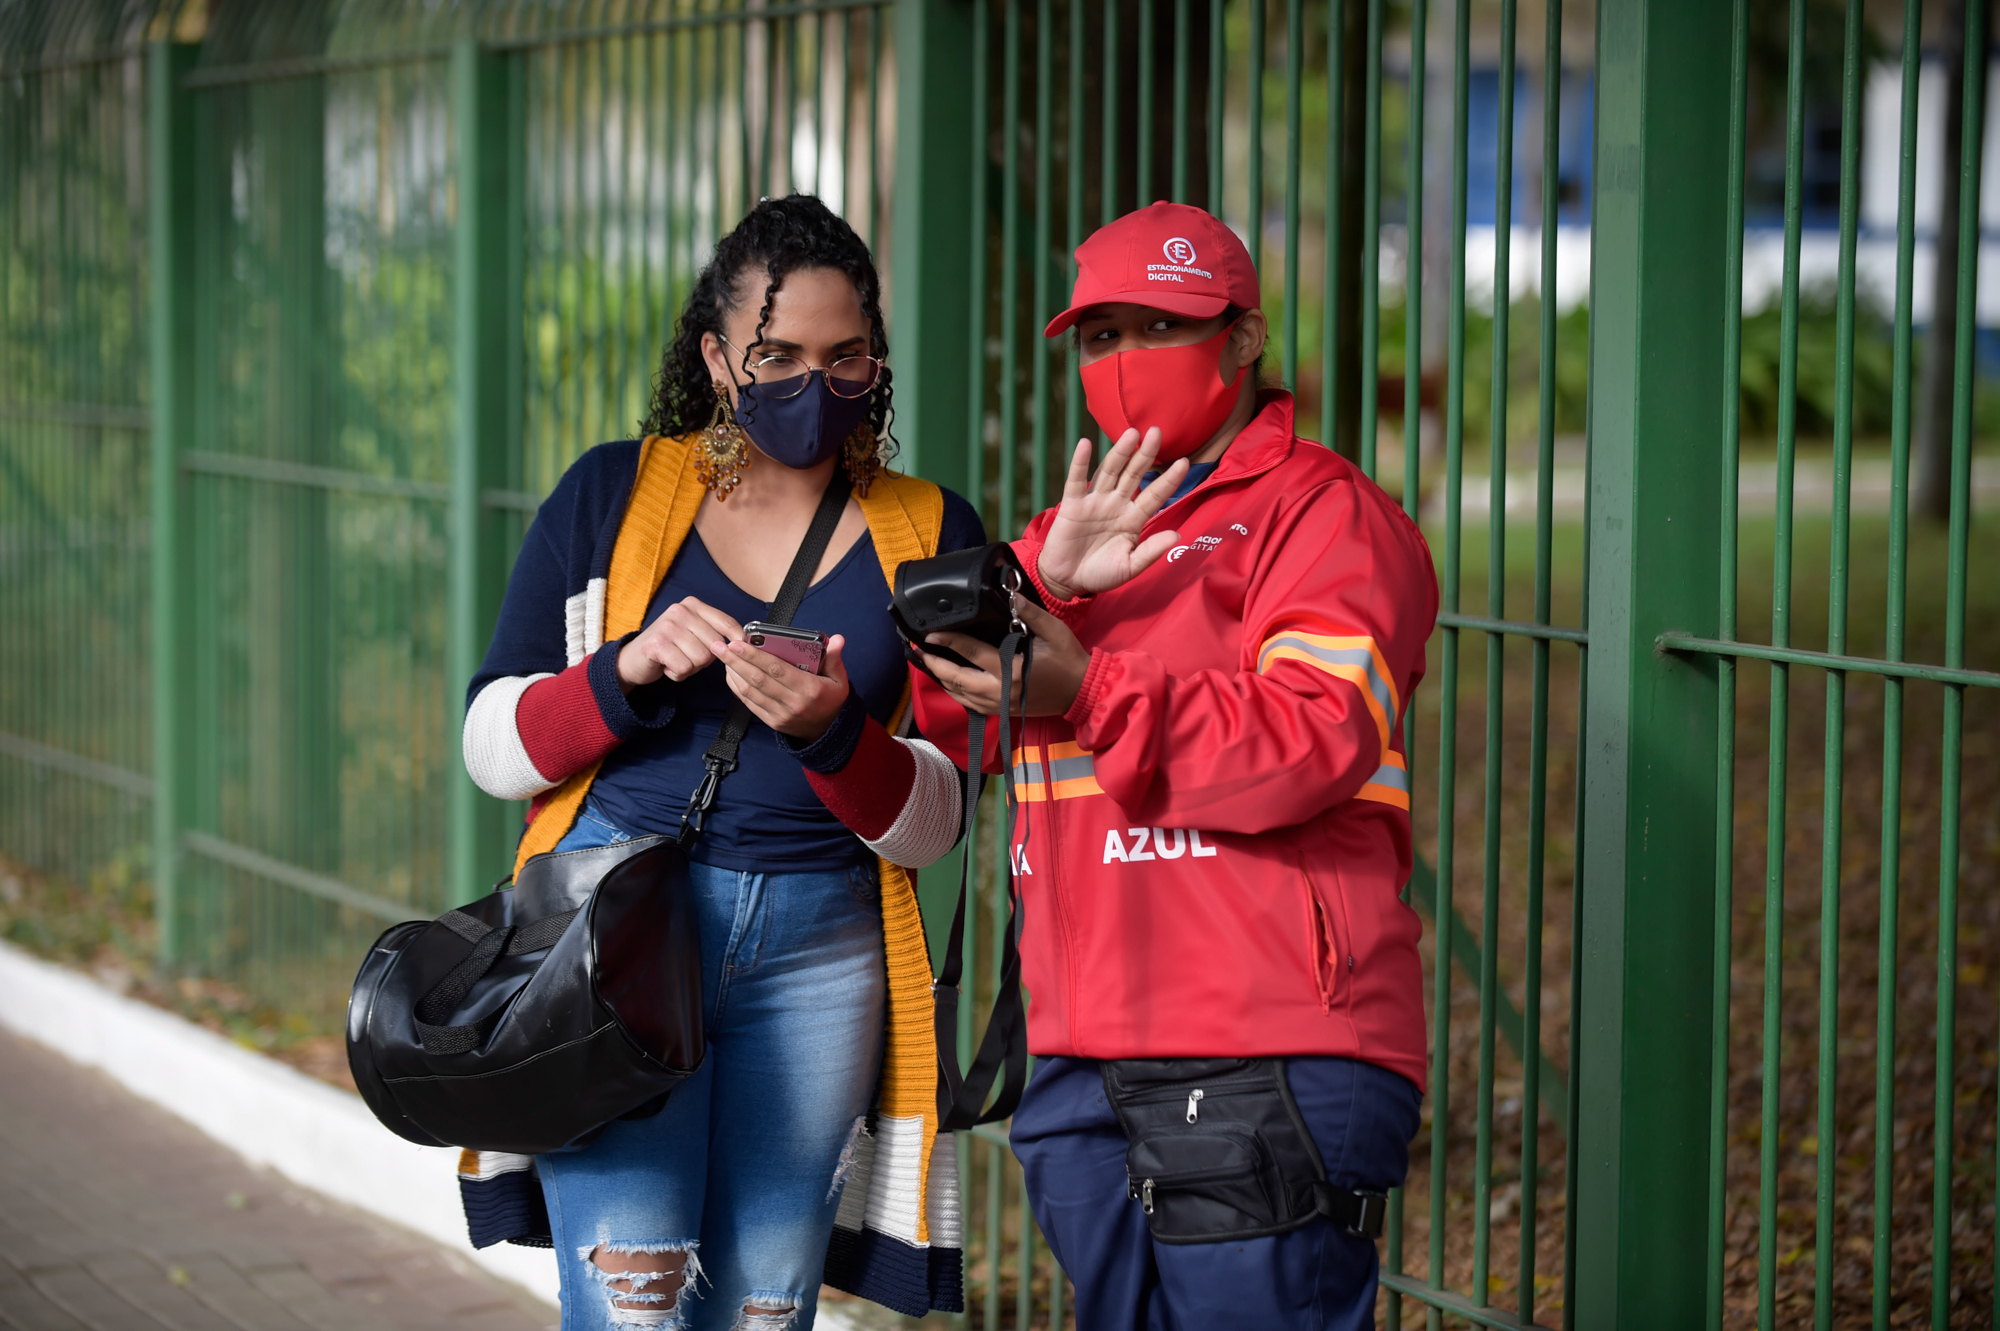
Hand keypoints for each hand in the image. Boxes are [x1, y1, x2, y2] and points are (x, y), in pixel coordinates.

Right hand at [617, 597, 743, 690]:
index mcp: (692, 605)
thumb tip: (743, 642)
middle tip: (687, 656)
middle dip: (705, 659)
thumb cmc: (669, 648)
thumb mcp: (693, 633)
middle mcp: (680, 610)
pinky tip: (667, 667)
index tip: (739, 650)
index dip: (737, 640)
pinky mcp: (657, 644)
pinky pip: (684, 668)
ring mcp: (668, 626)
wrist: (633, 659)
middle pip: (716, 645)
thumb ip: (714, 632)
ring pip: (701, 658)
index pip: (727, 623)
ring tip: (676, 660)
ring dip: (691, 668)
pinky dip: (678, 674)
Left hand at [717, 632, 852, 739]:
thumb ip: (835, 658)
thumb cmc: (832, 700)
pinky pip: (749, 703)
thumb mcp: (839, 679)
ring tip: (721, 655)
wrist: (829, 732)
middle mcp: (792, 702)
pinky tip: (730, 673)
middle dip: (736, 660)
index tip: (739, 643)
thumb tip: (837, 639)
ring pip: (749, 691)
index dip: (755, 656)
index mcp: (809, 688)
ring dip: (733, 672)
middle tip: (719, 645)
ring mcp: (779, 714)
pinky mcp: (771, 721)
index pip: (777, 669)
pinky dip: (736, 687)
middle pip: (758, 679)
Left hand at [920, 598, 1089, 717]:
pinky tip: (949, 682)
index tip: (930, 635)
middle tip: (918, 651)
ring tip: (927, 665)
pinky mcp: (1002, 711)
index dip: (948, 642)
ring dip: (942, 680)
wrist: (1082, 692)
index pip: (971, 652)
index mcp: (1010, 669)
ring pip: (960, 695)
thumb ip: (1031, 614)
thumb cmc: (1068, 660)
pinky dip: (956, 693)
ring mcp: (999, 704)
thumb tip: (1011, 596)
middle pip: (957, 679)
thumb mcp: (1054, 632)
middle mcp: (999, 690)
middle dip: (935, 665)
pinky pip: (970, 704)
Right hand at [1034, 429, 1187, 598]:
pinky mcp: (1073, 505)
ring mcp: (1095, 502)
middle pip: (1134, 474)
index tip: (1184, 462)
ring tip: (1131, 433)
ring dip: (1119, 452)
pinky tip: (1085, 445)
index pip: (1155, 495)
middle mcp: (1116, 504)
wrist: (1068, 581)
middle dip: (1145, 454)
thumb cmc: (1101, 574)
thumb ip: (1151, 551)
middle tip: (1157, 432)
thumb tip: (1176, 536)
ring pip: (1109, 472)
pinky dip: (1080, 462)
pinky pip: (1076, 480)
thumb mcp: (1130, 567)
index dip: (1169, 479)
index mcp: (1133, 519)